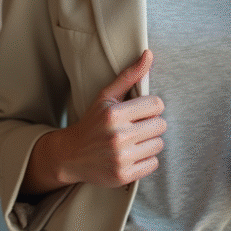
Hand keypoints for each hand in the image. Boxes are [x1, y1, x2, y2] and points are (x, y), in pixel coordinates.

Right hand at [22, 50, 165, 193]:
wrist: (70, 155)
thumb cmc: (93, 121)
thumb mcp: (106, 96)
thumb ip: (129, 75)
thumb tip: (149, 53)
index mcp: (114, 114)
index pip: (157, 105)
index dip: (151, 107)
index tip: (140, 111)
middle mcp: (118, 136)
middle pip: (161, 125)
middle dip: (151, 124)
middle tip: (136, 126)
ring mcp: (121, 158)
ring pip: (159, 144)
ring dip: (149, 142)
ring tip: (133, 140)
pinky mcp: (124, 176)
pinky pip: (153, 163)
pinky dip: (146, 159)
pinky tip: (132, 154)